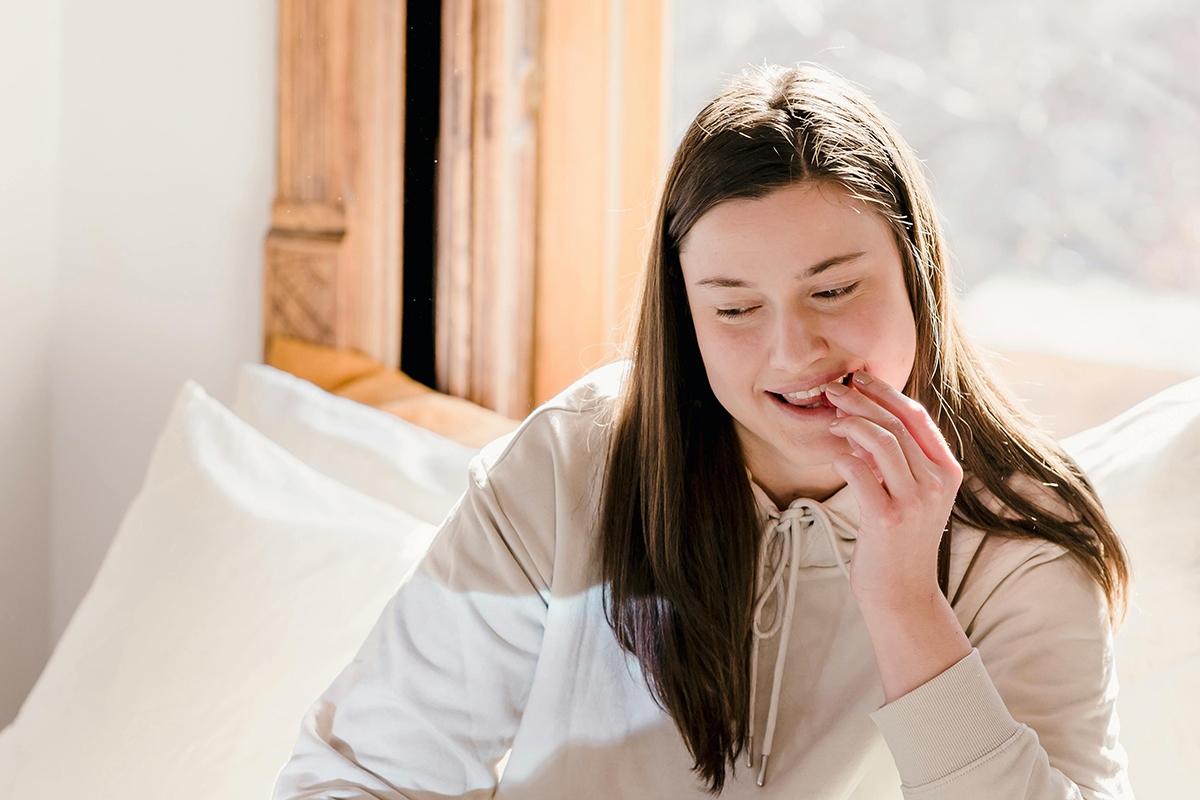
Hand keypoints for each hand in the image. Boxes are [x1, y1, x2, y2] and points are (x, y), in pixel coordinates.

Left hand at [823, 371, 963, 610]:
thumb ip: (897, 460)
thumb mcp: (911, 494)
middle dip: (860, 401)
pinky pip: (859, 471)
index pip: (917, 416)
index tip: (858, 379)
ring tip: (832, 422)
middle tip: (832, 391)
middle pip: (896, 423)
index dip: (885, 392)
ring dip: (850, 424)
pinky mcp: (888, 517)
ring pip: (880, 441)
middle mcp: (938, 482)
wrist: (901, 594)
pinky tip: (834, 455)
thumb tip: (864, 419)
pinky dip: (842, 456)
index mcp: (948, 471)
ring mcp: (915, 501)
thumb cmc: (899, 541)